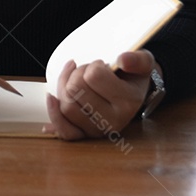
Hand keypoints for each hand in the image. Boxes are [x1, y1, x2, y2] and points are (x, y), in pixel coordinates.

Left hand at [42, 49, 157, 139]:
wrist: (132, 93)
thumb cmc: (132, 77)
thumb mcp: (143, 63)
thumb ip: (137, 59)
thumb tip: (123, 60)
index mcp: (128, 102)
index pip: (94, 76)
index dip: (94, 65)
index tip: (103, 66)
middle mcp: (113, 121)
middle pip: (74, 89)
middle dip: (77, 74)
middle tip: (90, 73)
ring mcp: (97, 131)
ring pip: (65, 104)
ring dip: (65, 86)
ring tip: (79, 81)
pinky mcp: (84, 135)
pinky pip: (64, 131)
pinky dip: (54, 115)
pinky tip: (52, 99)